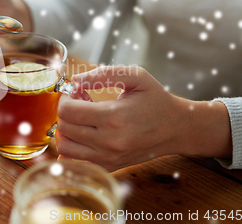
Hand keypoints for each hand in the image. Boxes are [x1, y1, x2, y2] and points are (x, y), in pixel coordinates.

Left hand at [56, 66, 231, 171]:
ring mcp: (108, 158)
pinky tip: (85, 133)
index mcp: (113, 117)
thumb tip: (75, 80)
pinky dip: (73, 146)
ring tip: (82, 118)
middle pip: (63, 128)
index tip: (76, 92)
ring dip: (67, 129)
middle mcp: (109, 142)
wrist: (177, 128)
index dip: (66, 98)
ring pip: (65, 146)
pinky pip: (75, 160)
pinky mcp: (109, 166)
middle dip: (66, 111)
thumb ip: (104, 74)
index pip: (67, 111)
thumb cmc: (156, 100)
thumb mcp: (136, 77)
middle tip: (81, 102)